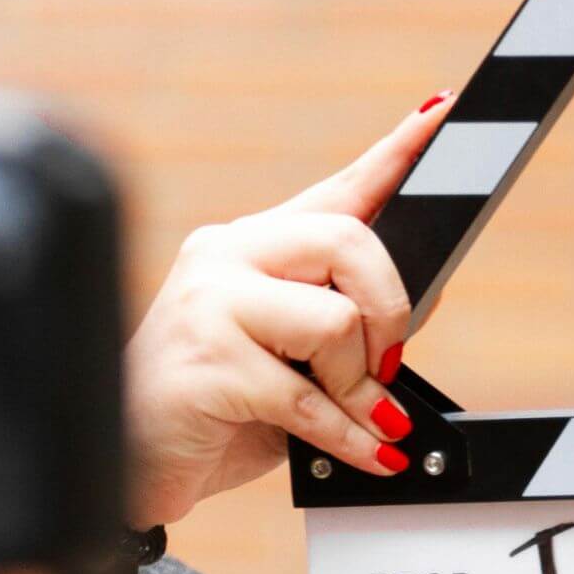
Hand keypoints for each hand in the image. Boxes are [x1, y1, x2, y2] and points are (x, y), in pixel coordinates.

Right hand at [124, 95, 451, 526]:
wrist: (132, 461)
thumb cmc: (214, 407)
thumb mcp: (291, 358)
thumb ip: (344, 319)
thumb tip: (423, 297)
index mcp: (250, 244)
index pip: (336, 189)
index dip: (395, 152)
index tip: (442, 112)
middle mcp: (225, 255)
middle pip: (347, 241)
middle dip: (388, 310)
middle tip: (387, 364)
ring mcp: (209, 304)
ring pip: (334, 319)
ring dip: (360, 384)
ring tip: (356, 417)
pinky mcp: (206, 364)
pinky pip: (309, 396)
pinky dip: (349, 434)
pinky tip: (367, 452)